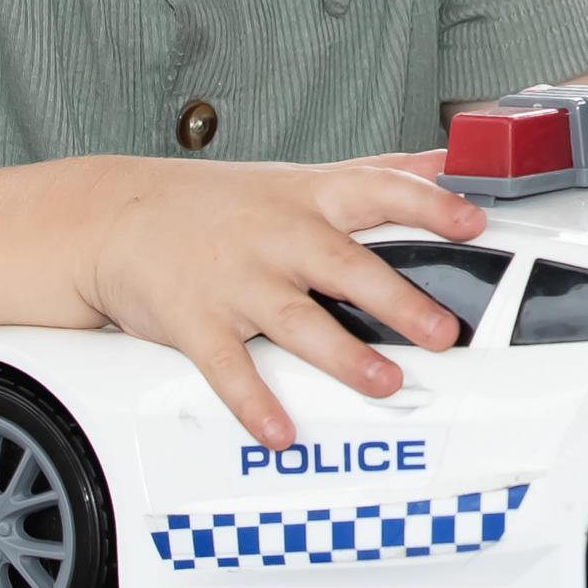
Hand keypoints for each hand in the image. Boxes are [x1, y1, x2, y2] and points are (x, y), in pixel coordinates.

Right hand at [78, 156, 492, 452]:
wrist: (115, 215)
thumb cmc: (223, 202)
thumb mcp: (303, 176)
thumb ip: (378, 172)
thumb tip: (449, 156)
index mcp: (311, 199)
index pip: (380, 190)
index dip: (430, 203)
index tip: (473, 220)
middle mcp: (279, 237)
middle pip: (345, 266)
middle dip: (396, 300)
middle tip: (442, 332)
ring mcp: (236, 281)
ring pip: (295, 320)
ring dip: (342, 356)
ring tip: (384, 384)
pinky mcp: (195, 321)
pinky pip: (228, 368)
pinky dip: (254, 401)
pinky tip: (281, 431)